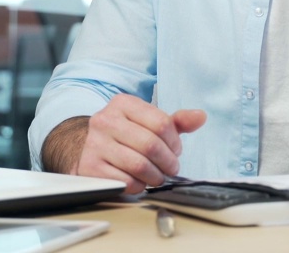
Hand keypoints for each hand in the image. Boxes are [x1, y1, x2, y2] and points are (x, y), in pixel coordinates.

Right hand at [75, 94, 205, 193]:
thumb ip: (176, 121)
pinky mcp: (90, 167)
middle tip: (171, 168)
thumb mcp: (149, 122)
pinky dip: (139, 186)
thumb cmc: (126, 135)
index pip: (161, 123)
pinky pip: (125, 181)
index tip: (176, 150)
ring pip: (139, 165)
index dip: (174, 142)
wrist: (87, 148)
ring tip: (158, 176)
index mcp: (123, 103)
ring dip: (156, 176)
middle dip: (168, 162)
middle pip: (151, 145)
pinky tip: (140, 181)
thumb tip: (200, 116)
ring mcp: (95, 144)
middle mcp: (105, 120)